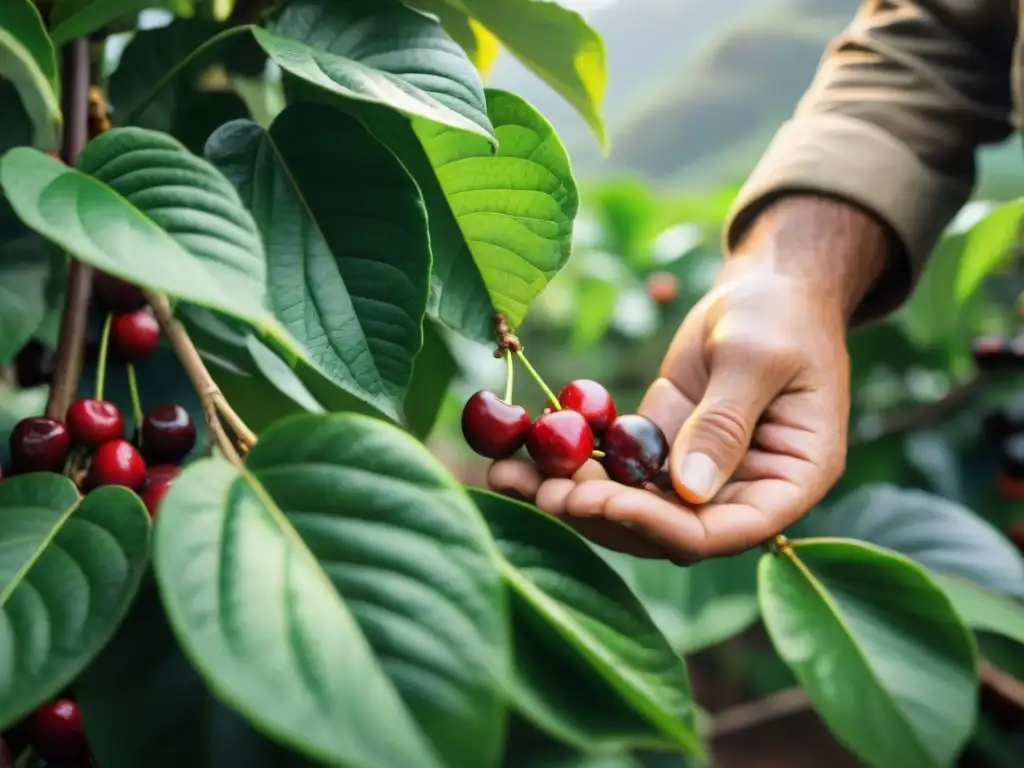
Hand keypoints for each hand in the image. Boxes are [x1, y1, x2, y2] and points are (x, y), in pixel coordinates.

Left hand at [487, 194, 888, 563]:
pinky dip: (573, 460)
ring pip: (633, 502)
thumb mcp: (756, 357)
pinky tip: (521, 448)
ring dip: (572, 492)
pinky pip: (617, 466)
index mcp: (790, 481)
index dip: (657, 525)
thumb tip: (690, 489)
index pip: (724, 530)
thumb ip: (724, 422)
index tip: (598, 500)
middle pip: (667, 527)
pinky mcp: (665, 448)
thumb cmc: (780, 313)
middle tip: (540, 491)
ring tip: (509, 474)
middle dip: (600, 513)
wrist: (768, 284)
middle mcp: (744, 491)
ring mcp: (701, 473)